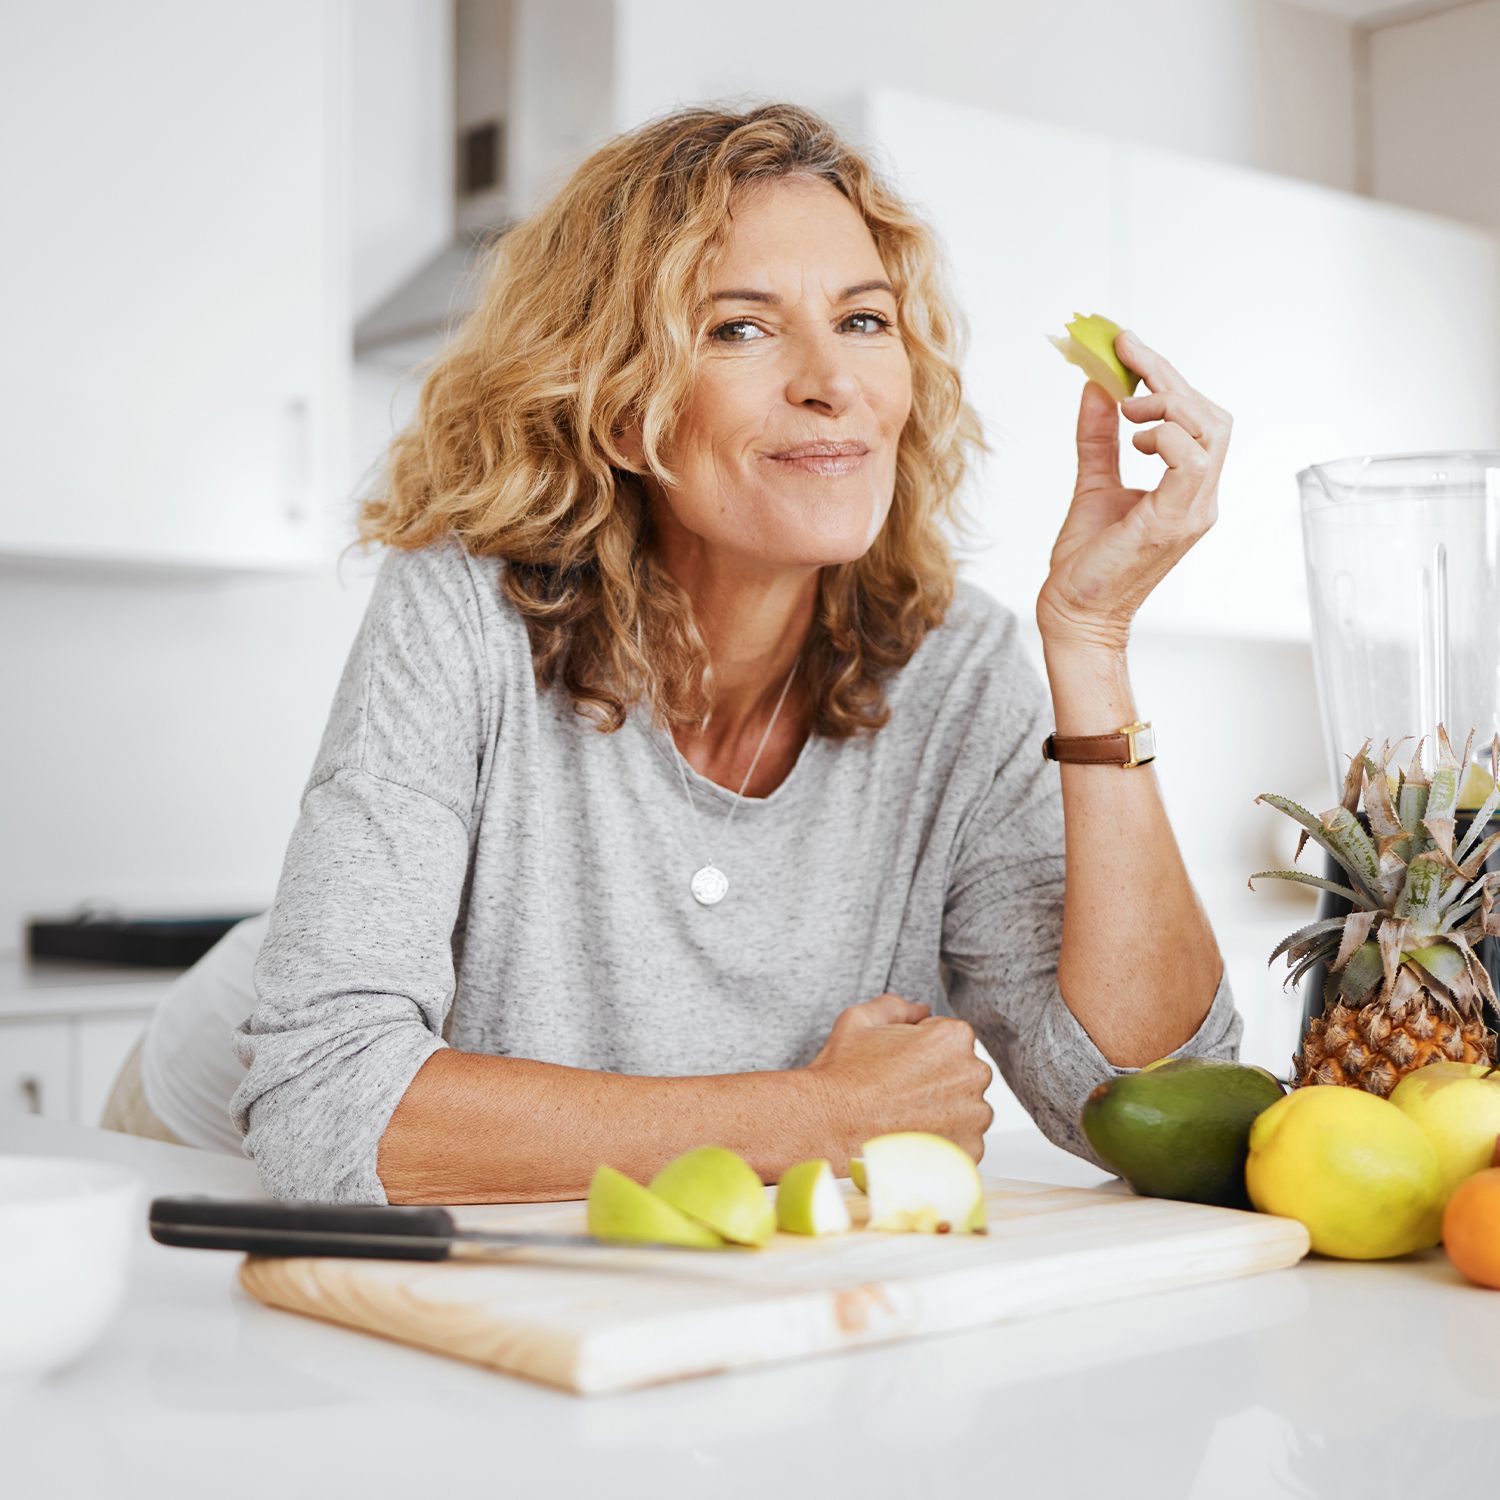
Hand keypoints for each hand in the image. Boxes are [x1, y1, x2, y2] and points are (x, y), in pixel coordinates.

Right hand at [804, 992, 994, 1163]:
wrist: (826, 1126)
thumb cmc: (842, 1077)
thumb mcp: (860, 1020)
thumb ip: (897, 1006)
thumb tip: (919, 1009)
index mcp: (953, 1037)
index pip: (949, 1039)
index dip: (921, 1050)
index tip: (900, 1065)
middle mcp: (972, 1075)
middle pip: (962, 1073)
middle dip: (937, 1080)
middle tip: (898, 1091)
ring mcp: (974, 1117)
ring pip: (965, 1109)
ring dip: (943, 1112)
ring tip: (903, 1116)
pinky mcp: (969, 1151)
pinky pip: (962, 1142)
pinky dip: (941, 1142)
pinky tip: (910, 1136)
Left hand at [1035, 330, 1231, 652]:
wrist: (1074, 615)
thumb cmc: (1086, 563)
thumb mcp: (1093, 484)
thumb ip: (1099, 438)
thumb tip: (1096, 388)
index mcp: (1188, 489)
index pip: (1198, 418)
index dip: (1167, 377)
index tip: (1128, 345)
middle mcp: (1201, 498)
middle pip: (1210, 415)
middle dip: (1169, 377)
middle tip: (1126, 354)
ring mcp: (1194, 511)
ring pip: (1209, 431)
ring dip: (1168, 403)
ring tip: (1128, 408)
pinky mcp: (1175, 522)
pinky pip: (1190, 461)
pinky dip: (1164, 436)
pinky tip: (1134, 438)